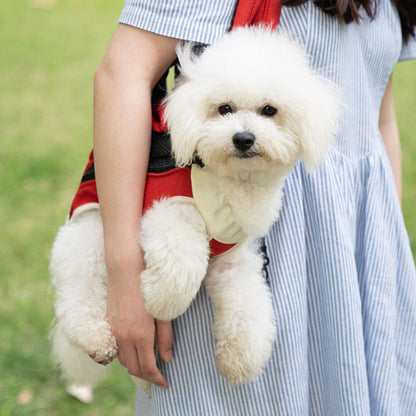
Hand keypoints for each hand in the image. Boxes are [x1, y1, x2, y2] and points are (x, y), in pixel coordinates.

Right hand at [106, 263, 172, 389]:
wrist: (125, 268)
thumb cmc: (148, 287)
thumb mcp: (163, 312)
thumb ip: (165, 336)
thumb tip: (167, 358)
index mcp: (141, 335)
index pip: (147, 368)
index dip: (157, 379)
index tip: (165, 383)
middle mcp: (124, 337)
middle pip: (134, 368)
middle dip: (146, 377)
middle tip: (159, 377)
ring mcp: (115, 330)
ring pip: (124, 359)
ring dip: (135, 366)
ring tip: (149, 364)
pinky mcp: (110, 323)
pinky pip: (117, 347)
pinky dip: (127, 354)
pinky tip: (136, 348)